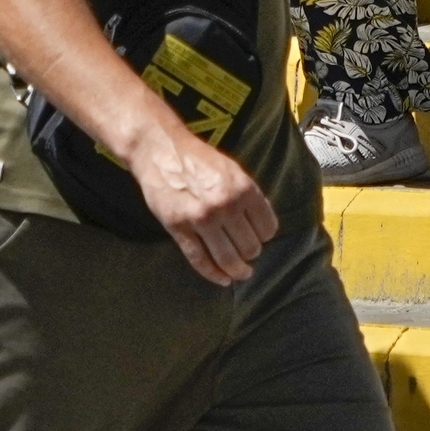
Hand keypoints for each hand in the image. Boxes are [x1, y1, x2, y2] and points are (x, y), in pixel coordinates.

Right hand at [129, 121, 278, 287]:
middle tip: (246, 253)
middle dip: (250, 253)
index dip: (264, 236)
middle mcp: (225, 205)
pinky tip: (223, 280)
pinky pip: (200, 261)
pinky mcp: (179, 229)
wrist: (161, 150)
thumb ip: (249, 196)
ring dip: (238, 271)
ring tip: (240, 273)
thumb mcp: (232, 170)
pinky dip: (214, 275)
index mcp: (243, 189)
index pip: (267, 228)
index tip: (258, 237)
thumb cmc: (198, 159)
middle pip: (250, 247)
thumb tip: (263, 225)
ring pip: (228, 259)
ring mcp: (201, 219)